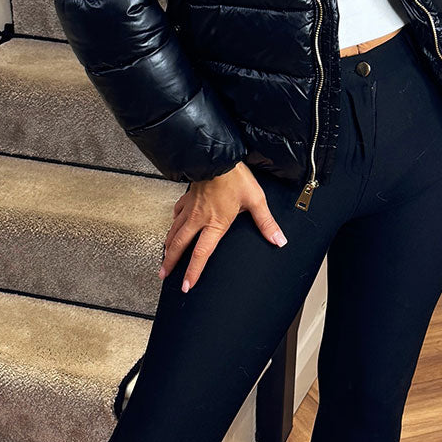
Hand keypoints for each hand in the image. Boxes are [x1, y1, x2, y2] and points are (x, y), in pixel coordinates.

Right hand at [158, 162, 287, 291]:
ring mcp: (190, 208)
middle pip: (179, 245)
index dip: (193, 272)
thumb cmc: (235, 177)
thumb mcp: (255, 200)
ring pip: (174, 231)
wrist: (217, 156)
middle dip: (171, 263)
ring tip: (164, 258)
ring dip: (168, 247)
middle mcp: (199, 218)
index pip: (202, 253)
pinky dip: (172, 223)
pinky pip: (176, 214)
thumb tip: (278, 239)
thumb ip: (266, 223)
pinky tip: (172, 225)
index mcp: (215, 223)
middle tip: (164, 275)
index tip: (186, 285)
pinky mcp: (187, 197)